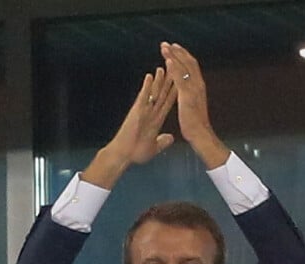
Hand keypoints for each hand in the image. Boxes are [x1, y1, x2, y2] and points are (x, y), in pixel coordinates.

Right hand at [82, 67, 175, 188]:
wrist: (123, 155)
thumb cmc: (135, 153)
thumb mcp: (154, 147)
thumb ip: (162, 141)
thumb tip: (170, 138)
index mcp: (157, 121)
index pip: (168, 103)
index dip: (175, 92)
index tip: (181, 83)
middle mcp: (151, 113)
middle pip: (163, 94)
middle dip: (169, 82)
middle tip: (174, 68)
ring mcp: (144, 111)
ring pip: (154, 93)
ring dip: (159, 81)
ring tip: (163, 67)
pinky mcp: (136, 112)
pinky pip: (143, 98)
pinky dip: (147, 87)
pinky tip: (150, 76)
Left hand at [160, 42, 228, 168]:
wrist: (201, 135)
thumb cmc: (196, 126)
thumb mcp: (192, 107)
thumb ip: (190, 98)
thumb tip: (186, 95)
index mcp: (199, 88)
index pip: (192, 67)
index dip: (183, 57)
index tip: (174, 49)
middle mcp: (198, 85)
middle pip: (189, 63)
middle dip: (178, 52)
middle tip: (166, 44)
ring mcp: (194, 90)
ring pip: (184, 67)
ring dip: (174, 56)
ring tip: (164, 47)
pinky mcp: (188, 96)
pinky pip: (180, 79)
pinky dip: (174, 68)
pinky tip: (167, 60)